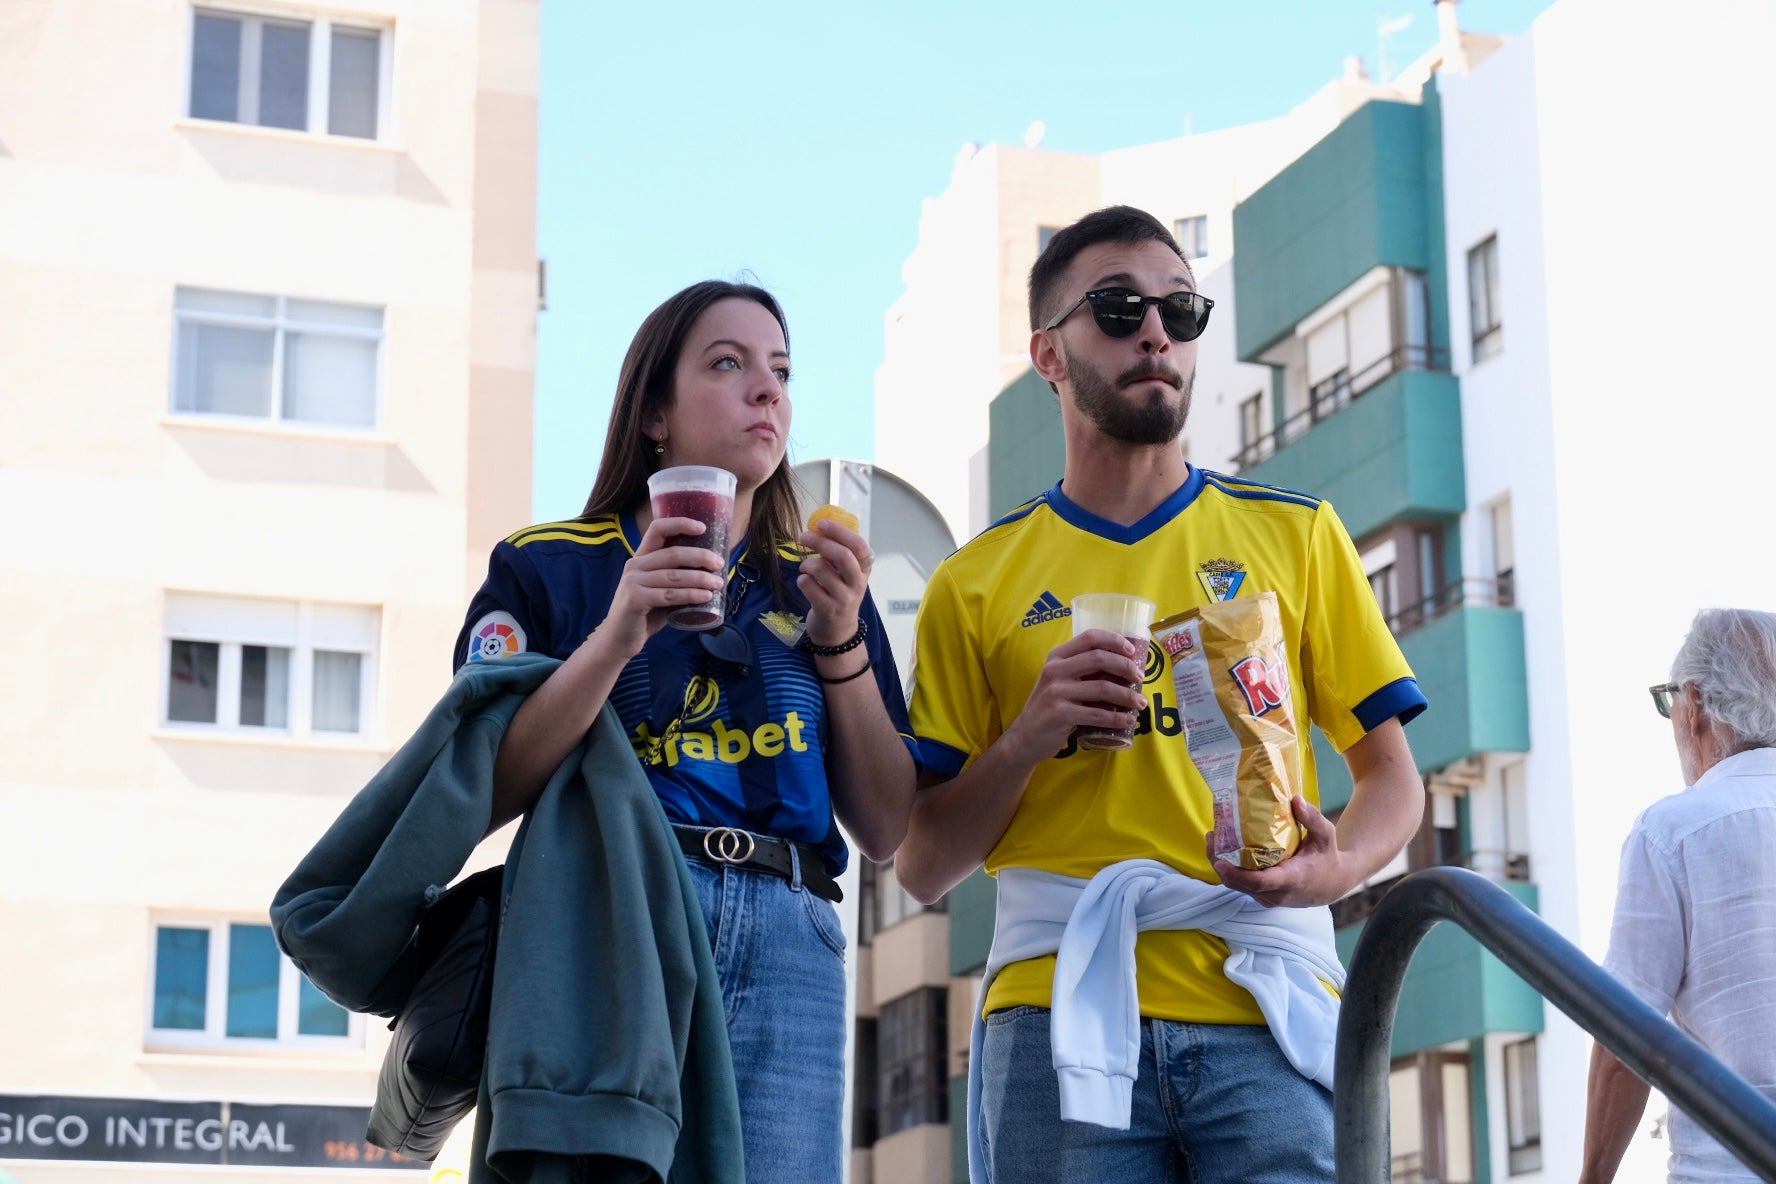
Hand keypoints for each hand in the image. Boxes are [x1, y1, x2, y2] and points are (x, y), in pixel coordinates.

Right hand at [600, 516, 724, 657]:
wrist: (619, 639)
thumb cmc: (644, 614)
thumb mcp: (660, 591)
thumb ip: (677, 580)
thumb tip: (712, 573)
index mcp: (641, 558)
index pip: (657, 529)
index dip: (680, 524)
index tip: (703, 528)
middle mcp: (635, 565)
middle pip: (673, 553)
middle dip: (700, 557)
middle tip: (720, 564)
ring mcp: (633, 582)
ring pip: (674, 576)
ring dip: (700, 578)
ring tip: (718, 583)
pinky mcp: (635, 599)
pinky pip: (669, 595)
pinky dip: (691, 595)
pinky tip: (705, 597)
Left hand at [797, 518, 872, 646]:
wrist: (837, 630)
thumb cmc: (839, 593)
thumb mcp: (847, 574)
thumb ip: (839, 553)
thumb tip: (820, 527)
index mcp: (864, 570)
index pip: (859, 546)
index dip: (840, 532)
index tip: (822, 523)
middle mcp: (857, 584)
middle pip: (842, 556)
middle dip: (820, 542)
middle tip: (803, 536)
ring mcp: (844, 598)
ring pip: (821, 569)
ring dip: (807, 563)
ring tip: (805, 567)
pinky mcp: (827, 610)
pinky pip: (808, 585)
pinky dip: (802, 579)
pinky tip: (804, 582)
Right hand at [1003, 629, 1145, 763]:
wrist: (1026, 737)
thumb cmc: (1050, 706)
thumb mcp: (1060, 681)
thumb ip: (1082, 670)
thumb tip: (1124, 666)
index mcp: (1057, 657)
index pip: (1090, 637)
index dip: (1115, 640)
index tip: (1132, 651)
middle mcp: (1055, 670)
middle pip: (1099, 659)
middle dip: (1126, 667)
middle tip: (1140, 678)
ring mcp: (1056, 692)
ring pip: (1103, 688)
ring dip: (1127, 696)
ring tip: (1140, 703)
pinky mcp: (1060, 714)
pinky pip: (1097, 714)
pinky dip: (1117, 717)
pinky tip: (1128, 720)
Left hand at [1211, 795, 1354, 907]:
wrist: (1331, 885)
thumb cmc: (1327, 857)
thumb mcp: (1326, 836)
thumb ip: (1312, 818)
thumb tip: (1295, 799)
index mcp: (1292, 879)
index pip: (1260, 882)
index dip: (1236, 873)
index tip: (1220, 860)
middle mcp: (1277, 893)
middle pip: (1240, 884)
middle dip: (1220, 863)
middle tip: (1212, 836)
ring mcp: (1268, 898)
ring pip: (1237, 886)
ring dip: (1222, 865)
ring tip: (1214, 838)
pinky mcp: (1262, 896)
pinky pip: (1241, 886)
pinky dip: (1230, 870)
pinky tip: (1225, 848)